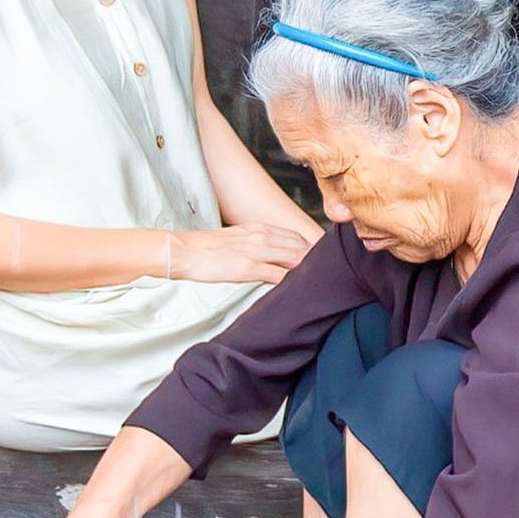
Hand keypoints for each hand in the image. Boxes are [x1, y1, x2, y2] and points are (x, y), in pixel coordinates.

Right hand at [169, 222, 314, 286]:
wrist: (185, 250)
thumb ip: (256, 243)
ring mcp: (256, 252)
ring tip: (324, 280)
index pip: (294, 236)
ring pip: (294, 259)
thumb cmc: (206, 247)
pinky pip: (277, 275)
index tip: (324, 258)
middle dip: (317, 259)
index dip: (311, 248)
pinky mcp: (248, 268)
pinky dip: (292, 281)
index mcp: (258, 228)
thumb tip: (270, 254)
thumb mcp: (236, 237)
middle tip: (333, 271)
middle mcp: (261, 237)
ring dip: (309, 269)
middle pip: (300, 247)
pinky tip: (300, 289)